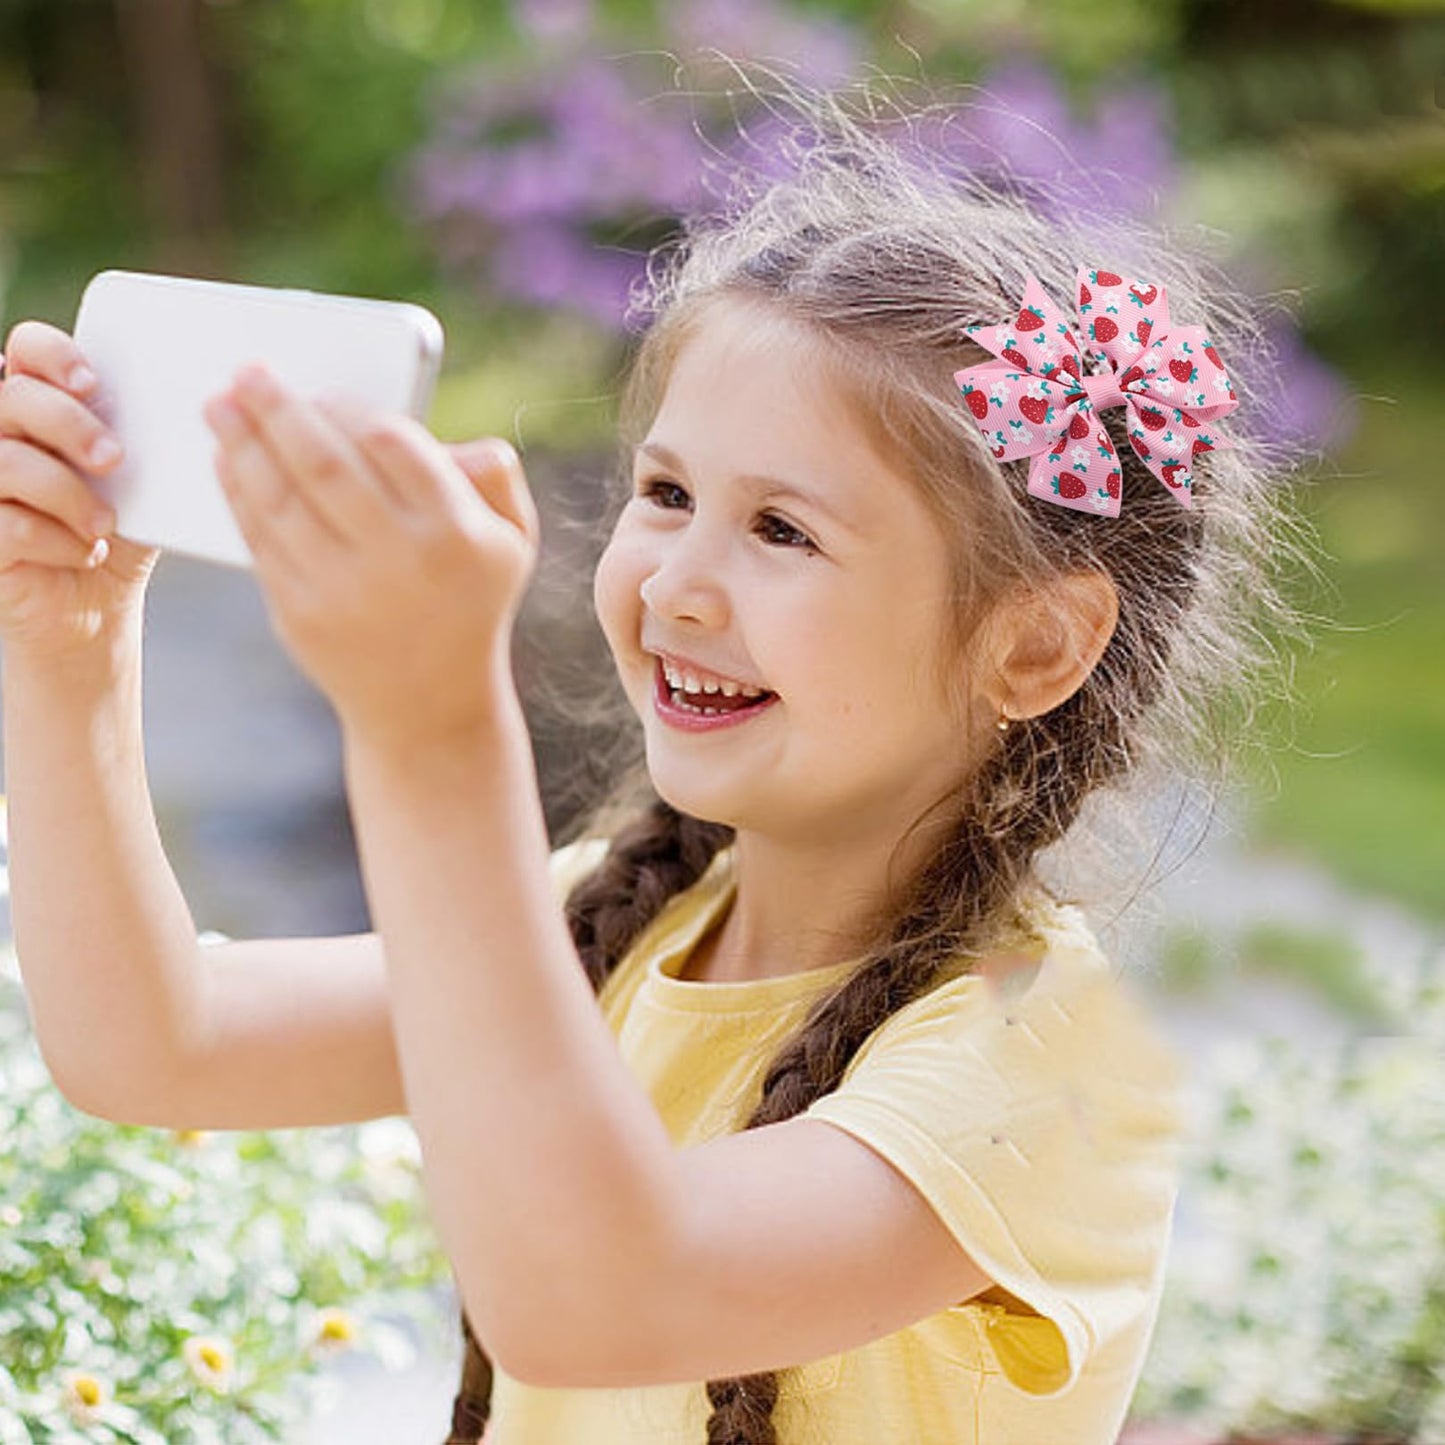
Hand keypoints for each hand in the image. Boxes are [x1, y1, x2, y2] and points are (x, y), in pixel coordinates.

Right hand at [0, 321, 160, 658]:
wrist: (98, 606)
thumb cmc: (118, 532)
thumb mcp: (141, 481)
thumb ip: (148, 441)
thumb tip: (213, 407)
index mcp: (39, 407)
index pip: (27, 349)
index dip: (53, 354)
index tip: (91, 382)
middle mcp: (1, 435)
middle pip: (15, 398)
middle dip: (69, 424)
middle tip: (114, 459)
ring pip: (8, 462)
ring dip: (69, 494)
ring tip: (104, 525)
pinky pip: (9, 525)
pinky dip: (59, 542)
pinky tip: (84, 554)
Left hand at [203, 363, 539, 746]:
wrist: (431, 708)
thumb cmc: (470, 604)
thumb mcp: (513, 543)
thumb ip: (495, 477)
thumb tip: (447, 437)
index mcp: (454, 531)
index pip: (391, 441)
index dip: (348, 407)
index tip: (323, 391)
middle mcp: (398, 559)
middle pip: (322, 461)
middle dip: (276, 408)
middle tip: (246, 371)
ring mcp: (344, 590)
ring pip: (278, 497)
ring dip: (241, 442)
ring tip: (219, 406)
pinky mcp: (301, 616)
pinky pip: (259, 539)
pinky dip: (237, 494)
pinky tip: (227, 462)